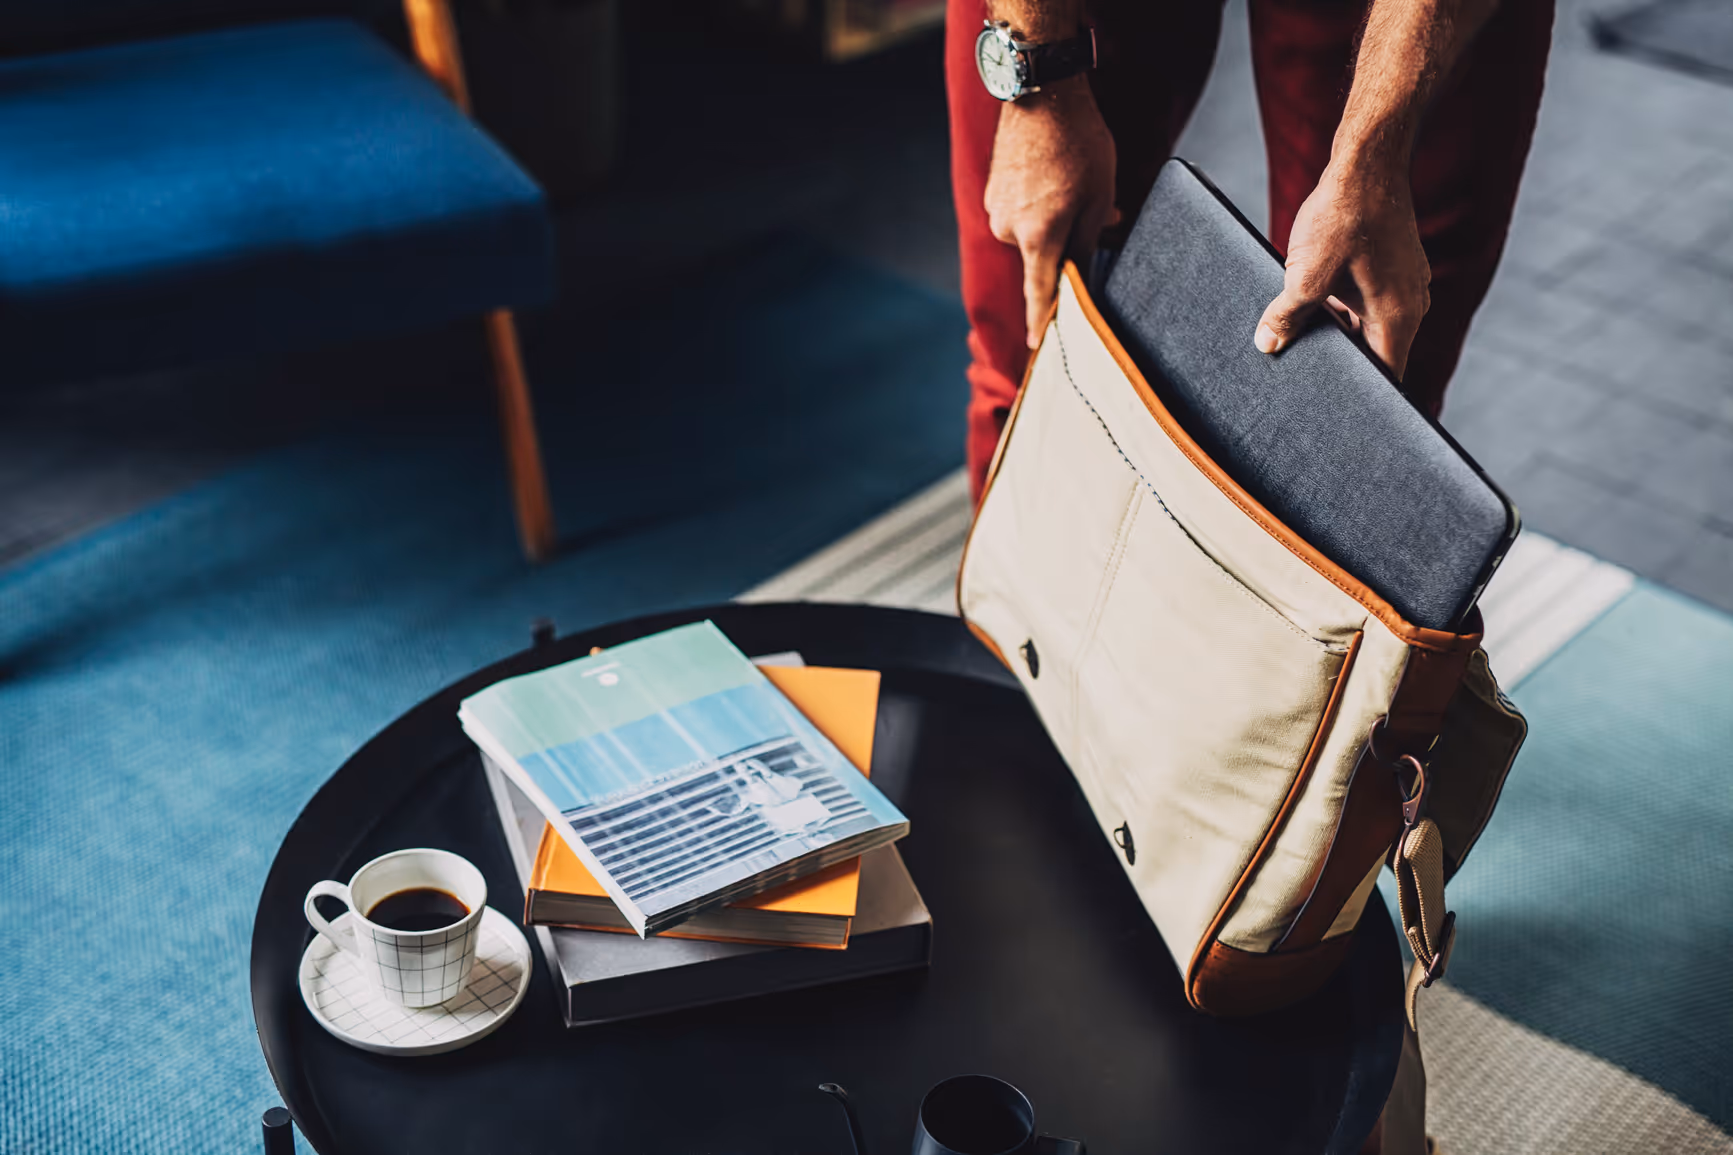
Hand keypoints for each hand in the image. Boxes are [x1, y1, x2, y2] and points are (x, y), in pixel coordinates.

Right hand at [984, 76, 1117, 348]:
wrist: (1041, 93)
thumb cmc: (1080, 143)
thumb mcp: (1099, 195)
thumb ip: (1086, 241)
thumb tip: (1079, 270)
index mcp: (1040, 236)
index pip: (1042, 292)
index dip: (1043, 321)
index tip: (1038, 347)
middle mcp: (1010, 229)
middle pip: (1043, 256)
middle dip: (1067, 243)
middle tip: (1096, 209)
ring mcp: (996, 210)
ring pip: (1032, 232)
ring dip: (1054, 220)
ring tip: (1073, 183)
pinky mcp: (991, 193)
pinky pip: (1019, 213)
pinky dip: (1039, 204)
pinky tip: (1053, 175)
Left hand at [1254, 157, 1430, 378]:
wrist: (1366, 162)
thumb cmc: (1344, 216)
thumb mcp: (1305, 273)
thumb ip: (1287, 316)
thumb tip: (1268, 345)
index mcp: (1398, 317)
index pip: (1384, 376)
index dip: (1358, 395)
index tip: (1331, 406)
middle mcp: (1410, 305)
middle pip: (1374, 353)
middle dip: (1338, 362)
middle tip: (1304, 373)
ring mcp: (1403, 285)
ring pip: (1365, 326)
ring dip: (1334, 331)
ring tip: (1300, 334)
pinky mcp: (1391, 268)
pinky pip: (1365, 302)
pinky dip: (1340, 308)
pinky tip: (1309, 302)